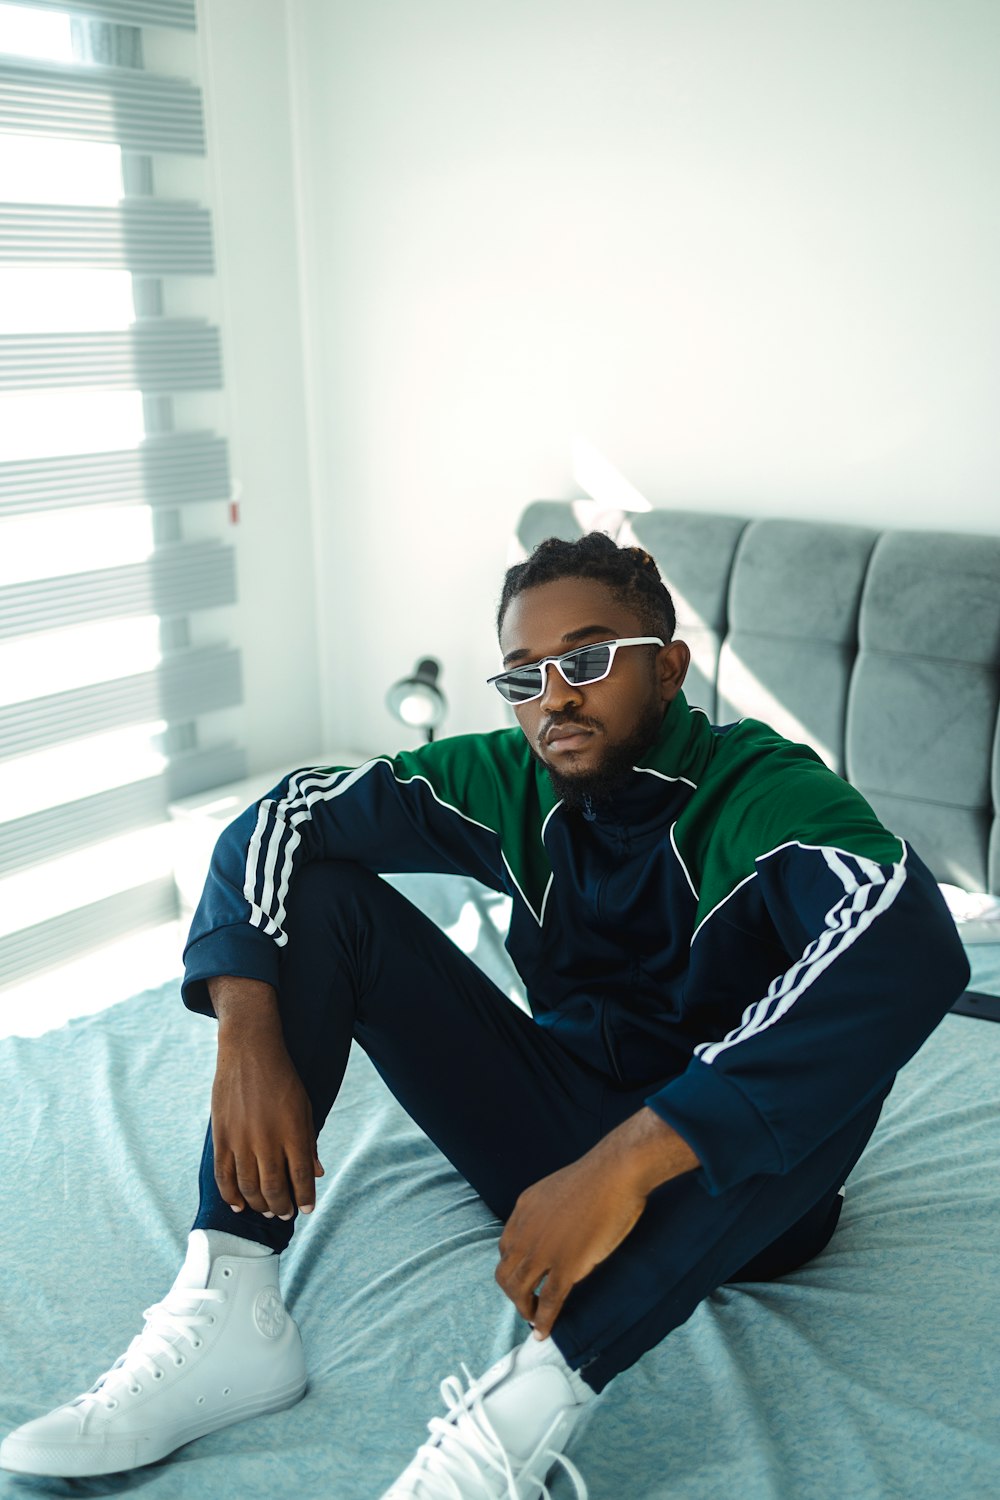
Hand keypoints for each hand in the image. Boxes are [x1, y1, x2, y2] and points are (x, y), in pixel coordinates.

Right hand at [208, 977, 323, 1219]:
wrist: (249, 1051)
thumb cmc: (283, 1078)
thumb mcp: (305, 1107)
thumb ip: (309, 1142)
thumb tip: (317, 1174)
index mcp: (293, 1132)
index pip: (300, 1177)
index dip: (304, 1198)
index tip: (307, 1209)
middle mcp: (267, 1140)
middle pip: (274, 1189)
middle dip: (282, 1207)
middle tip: (286, 1214)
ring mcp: (242, 1140)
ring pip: (249, 1187)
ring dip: (259, 1205)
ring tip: (267, 1211)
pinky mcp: (222, 1137)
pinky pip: (224, 1175)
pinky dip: (231, 1195)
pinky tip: (239, 1205)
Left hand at [496, 1155, 646, 1338]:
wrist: (614, 1173)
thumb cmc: (598, 1177)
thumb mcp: (555, 1190)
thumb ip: (547, 1211)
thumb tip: (554, 1229)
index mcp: (523, 1210)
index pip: (506, 1247)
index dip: (513, 1267)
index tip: (524, 1277)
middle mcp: (526, 1232)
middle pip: (505, 1272)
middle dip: (512, 1292)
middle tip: (526, 1302)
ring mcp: (544, 1251)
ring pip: (519, 1290)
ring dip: (524, 1309)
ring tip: (533, 1319)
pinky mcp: (565, 1266)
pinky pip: (548, 1301)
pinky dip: (543, 1321)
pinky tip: (543, 1332)